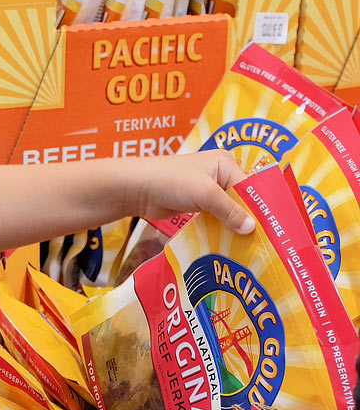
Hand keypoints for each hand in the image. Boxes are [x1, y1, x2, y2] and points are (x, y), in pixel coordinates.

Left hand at [123, 150, 252, 233]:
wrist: (138, 189)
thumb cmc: (172, 182)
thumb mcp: (206, 194)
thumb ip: (229, 210)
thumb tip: (251, 228)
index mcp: (226, 163)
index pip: (251, 187)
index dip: (260, 207)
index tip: (272, 228)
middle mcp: (219, 174)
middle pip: (241, 199)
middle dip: (248, 218)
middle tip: (263, 240)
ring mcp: (206, 190)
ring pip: (227, 210)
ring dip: (233, 225)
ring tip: (250, 245)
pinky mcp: (195, 204)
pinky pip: (214, 217)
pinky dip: (220, 228)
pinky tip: (229, 243)